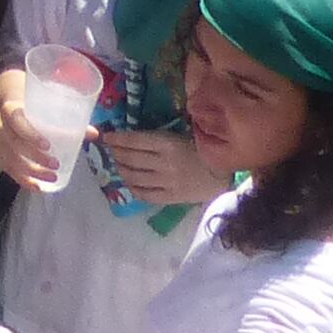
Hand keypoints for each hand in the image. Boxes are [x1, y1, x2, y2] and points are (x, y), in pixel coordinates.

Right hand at [0, 86, 68, 194]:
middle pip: (13, 143)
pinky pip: (6, 169)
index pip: (16, 120)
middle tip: (56, 165)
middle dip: (35, 158)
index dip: (30, 134)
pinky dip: (21, 179)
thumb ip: (70, 121)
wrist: (11, 107)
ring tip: (51, 177)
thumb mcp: (47, 109)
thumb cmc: (33, 109)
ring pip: (9, 159)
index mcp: (11, 108)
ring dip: (30, 172)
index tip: (48, 145)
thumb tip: (94, 134)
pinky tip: (36, 186)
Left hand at [98, 125, 227, 203]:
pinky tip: (129, 182)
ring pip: (134, 176)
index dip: (117, 138)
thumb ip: (159, 137)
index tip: (107, 136)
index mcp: (167, 143)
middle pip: (130, 158)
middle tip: (110, 149)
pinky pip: (145, 194)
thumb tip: (134, 136)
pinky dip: (133, 187)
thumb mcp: (182, 135)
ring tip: (117, 164)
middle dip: (116, 152)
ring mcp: (165, 182)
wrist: (225, 175)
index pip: (133, 140)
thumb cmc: (205, 149)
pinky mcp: (170, 197)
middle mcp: (162, 163)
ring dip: (121, 169)